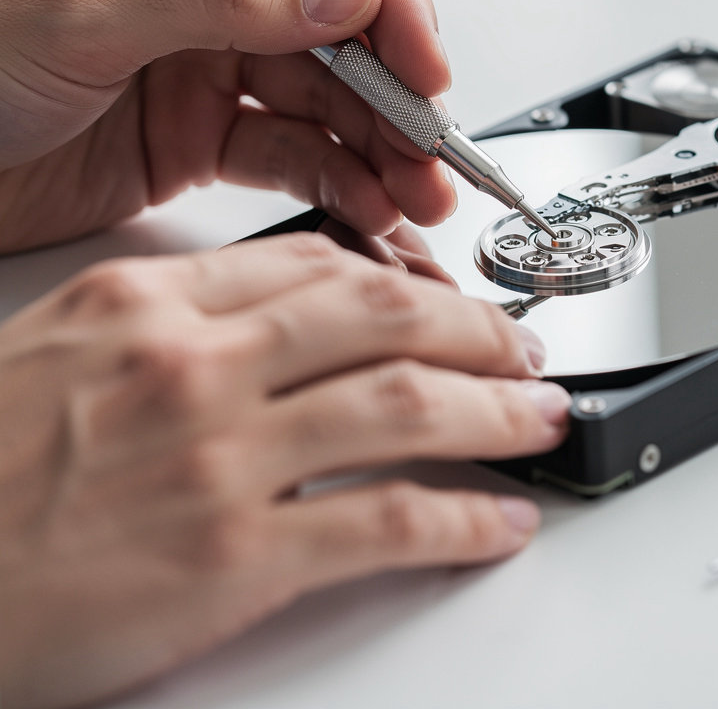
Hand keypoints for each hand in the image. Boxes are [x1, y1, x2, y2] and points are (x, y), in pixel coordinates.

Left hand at [0, 0, 454, 252]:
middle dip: (398, 89)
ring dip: (383, 147)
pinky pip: (294, 154)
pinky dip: (339, 181)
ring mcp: (217, 68)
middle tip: (433, 143)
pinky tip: (369, 203)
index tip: (421, 57)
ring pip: (330, 102)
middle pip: (343, 29)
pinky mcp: (211, 137)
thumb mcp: (82, 13)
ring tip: (420, 191)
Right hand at [0, 233, 567, 708]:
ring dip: (497, 410)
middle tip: (526, 345)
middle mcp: (196, 367)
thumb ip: (181, 319)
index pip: (320, 264)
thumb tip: (287, 311)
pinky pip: (382, 524)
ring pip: (405, 405)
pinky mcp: (230, 560)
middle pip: (384, 316)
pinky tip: (501, 520)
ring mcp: (219, 459)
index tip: (451, 297)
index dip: (409, 278)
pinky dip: (460, 518)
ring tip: (543, 415)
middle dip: (478, 327)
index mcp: (152, 307)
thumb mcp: (68, 347)